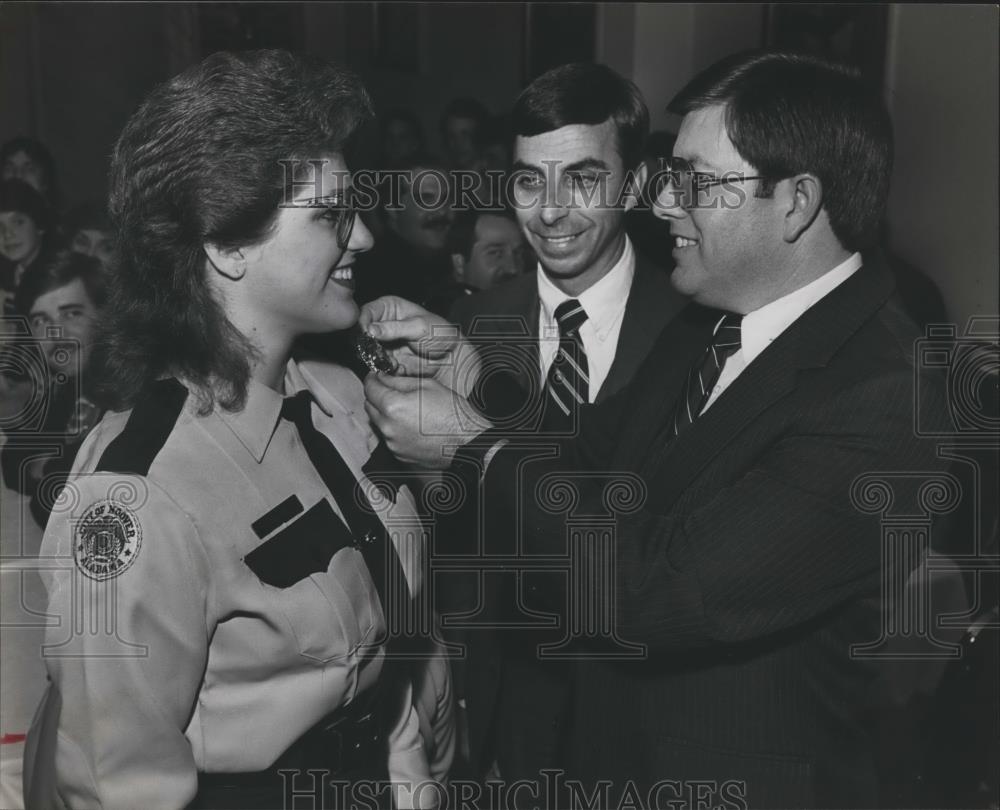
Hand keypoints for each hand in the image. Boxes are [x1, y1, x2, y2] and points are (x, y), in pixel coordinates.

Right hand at [360, 296, 480, 396]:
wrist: (452, 356)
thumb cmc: (441, 334)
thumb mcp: (419, 327)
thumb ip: (394, 328)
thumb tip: (370, 329)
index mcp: (389, 307)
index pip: (366, 312)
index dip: (362, 322)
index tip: (365, 334)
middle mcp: (383, 324)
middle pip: (363, 333)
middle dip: (367, 343)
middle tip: (375, 350)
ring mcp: (384, 343)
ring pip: (368, 351)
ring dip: (375, 357)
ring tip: (389, 359)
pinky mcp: (388, 360)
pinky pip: (377, 365)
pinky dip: (383, 368)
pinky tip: (395, 367)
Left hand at [364, 373, 491, 468]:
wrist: (467, 442)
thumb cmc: (453, 414)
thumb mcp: (427, 385)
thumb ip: (399, 381)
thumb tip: (384, 378)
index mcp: (393, 406)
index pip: (369, 388)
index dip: (372, 378)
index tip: (377, 376)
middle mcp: (388, 427)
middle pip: (369, 406)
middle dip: (377, 395)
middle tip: (390, 389)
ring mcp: (392, 443)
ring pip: (379, 422)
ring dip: (386, 413)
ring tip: (407, 408)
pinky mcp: (399, 454)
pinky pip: (389, 437)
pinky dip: (395, 429)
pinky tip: (412, 424)